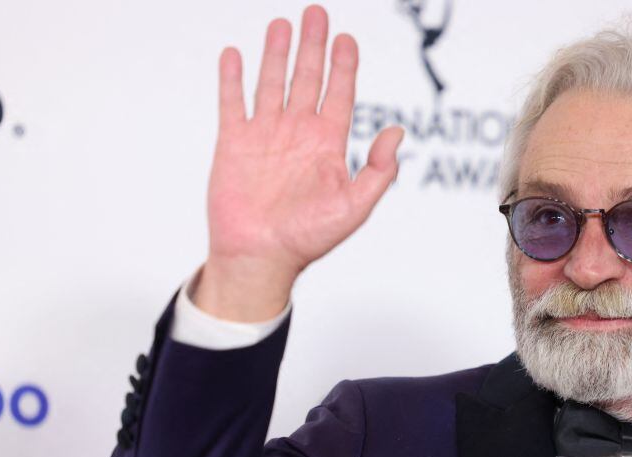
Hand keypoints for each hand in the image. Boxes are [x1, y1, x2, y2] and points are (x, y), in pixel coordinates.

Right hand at [195, 4, 403, 320]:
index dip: (344, 66)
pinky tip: (235, 55)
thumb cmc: (308, 239)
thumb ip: (378, 170)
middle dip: (312, 46)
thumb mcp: (355, 206)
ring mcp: (265, 135)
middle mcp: (298, 134)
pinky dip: (232, 79)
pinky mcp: (234, 143)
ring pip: (272, 82)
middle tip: (316, 13)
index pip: (340, 94)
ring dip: (276, 54)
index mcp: (327, 145)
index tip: (346, 39)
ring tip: (281, 24)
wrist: (261, 258)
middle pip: (307, 79)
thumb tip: (398, 133)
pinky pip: (233, 103)